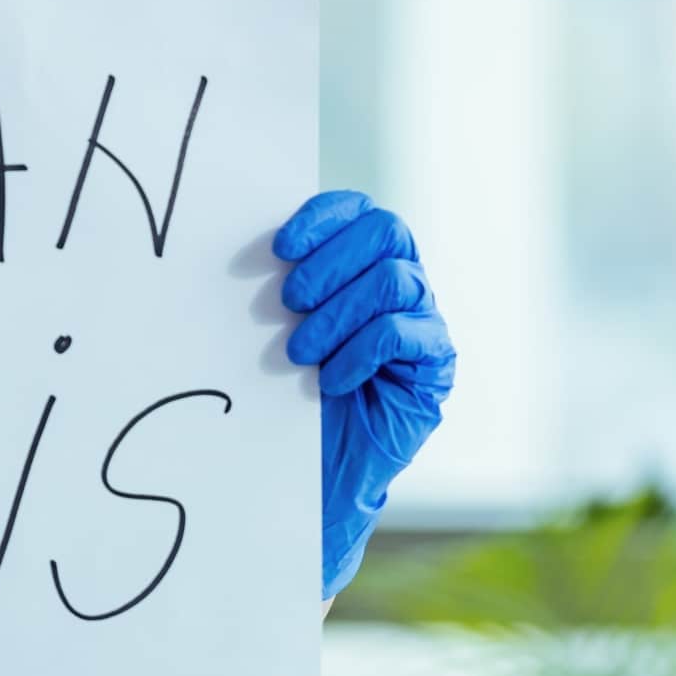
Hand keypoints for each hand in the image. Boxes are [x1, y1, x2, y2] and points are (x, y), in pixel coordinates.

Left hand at [273, 190, 454, 597]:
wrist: (318, 466)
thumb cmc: (288, 389)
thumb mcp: (274, 329)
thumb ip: (275, 284)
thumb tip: (241, 246)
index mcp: (361, 260)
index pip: (359, 209)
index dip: (325, 216)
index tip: (281, 245)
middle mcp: (400, 280)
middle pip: (386, 231)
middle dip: (332, 260)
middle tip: (289, 301)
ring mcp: (423, 318)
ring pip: (394, 280)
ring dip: (338, 313)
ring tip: (299, 352)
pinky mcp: (434, 362)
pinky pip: (404, 333)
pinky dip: (359, 351)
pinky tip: (330, 379)